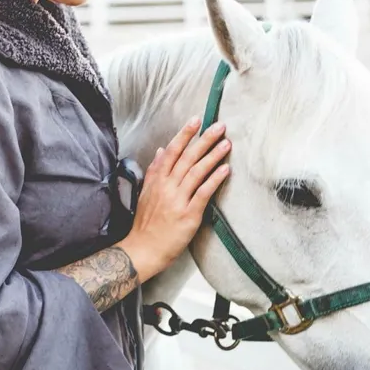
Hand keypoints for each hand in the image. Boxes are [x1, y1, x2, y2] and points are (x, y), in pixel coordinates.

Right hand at [118, 116, 230, 282]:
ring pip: (197, 172)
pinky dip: (214, 179)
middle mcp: (167, 186)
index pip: (172, 151)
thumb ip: (155, 171)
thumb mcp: (146, 193)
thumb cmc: (145, 223)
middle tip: (219, 126)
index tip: (196, 120)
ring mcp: (178, 200)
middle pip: (188, 157)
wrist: (143, 249)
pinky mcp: (189, 214)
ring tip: (226, 143)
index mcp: (157, 180)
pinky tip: (225, 169)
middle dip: (204, 139)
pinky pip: (203, 193)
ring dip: (213, 155)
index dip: (184, 134)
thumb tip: (162, 151)